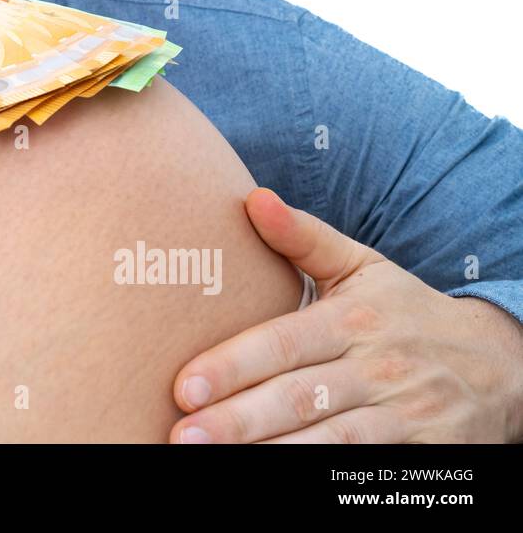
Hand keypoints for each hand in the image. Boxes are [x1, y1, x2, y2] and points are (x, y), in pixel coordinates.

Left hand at [168, 187, 522, 442]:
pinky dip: (318, 475)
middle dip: (237, 420)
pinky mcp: (424, 453)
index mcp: (354, 319)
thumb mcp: (362, 267)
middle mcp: (379, 367)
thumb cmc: (407, 311)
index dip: (232, 366)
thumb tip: (251, 198)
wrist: (499, 364)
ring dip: (269, 455)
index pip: (283, 344)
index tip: (183, 387)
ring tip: (213, 461)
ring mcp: (404, 415)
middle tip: (183, 435)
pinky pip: (361, 469)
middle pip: (297, 398)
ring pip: (329, 441)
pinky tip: (270, 476)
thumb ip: (303, 236)